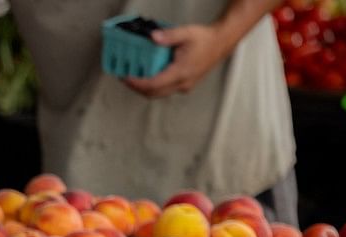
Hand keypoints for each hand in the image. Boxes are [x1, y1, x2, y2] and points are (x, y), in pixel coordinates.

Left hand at [123, 24, 237, 97]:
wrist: (221, 43)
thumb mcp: (186, 33)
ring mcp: (184, 86)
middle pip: (153, 93)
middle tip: (124, 77)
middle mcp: (182, 83)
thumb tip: (153, 37)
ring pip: (158, 93)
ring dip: (144, 87)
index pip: (153, 84)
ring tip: (133, 76)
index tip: (125, 77)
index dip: (136, 83)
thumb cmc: (206, 39)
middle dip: (136, 87)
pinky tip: (147, 74)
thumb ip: (169, 36)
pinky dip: (153, 85)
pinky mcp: (185, 85)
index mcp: (181, 72)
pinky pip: (165, 90)